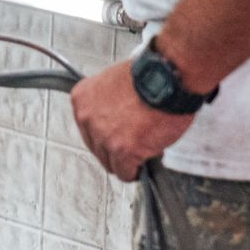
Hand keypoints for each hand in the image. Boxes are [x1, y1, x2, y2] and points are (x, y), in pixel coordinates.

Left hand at [70, 59, 195, 181]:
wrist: (167, 79)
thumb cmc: (148, 76)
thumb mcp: (113, 83)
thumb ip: (107, 104)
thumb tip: (114, 120)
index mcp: (82, 99)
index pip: (88, 128)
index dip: (107, 133)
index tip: (118, 134)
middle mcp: (87, 118)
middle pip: (97, 147)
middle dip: (115, 149)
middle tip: (133, 145)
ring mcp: (104, 136)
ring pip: (110, 163)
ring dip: (126, 161)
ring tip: (143, 152)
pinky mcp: (123, 151)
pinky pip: (125, 172)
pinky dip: (136, 172)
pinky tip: (145, 162)